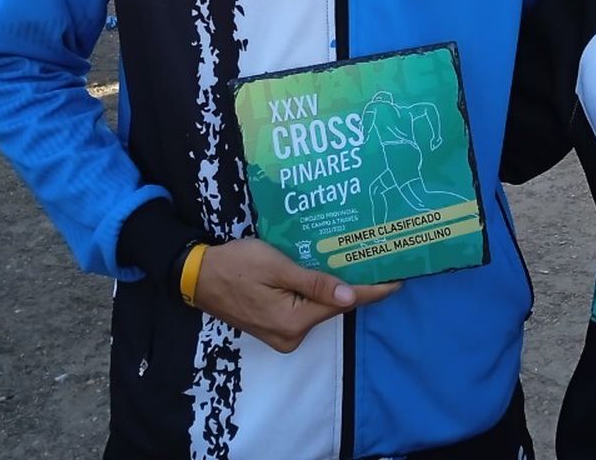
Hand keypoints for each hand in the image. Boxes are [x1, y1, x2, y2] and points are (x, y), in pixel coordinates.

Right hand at [194, 237, 398, 352]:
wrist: (197, 275)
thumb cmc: (235, 265)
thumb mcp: (276, 267)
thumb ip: (313, 283)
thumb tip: (350, 295)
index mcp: (293, 321)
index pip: (342, 303)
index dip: (372, 290)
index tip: (399, 280)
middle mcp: (291, 335)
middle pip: (333, 307)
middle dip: (357, 286)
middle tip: (381, 261)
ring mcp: (282, 334)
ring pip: (319, 308)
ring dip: (338, 288)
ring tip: (362, 263)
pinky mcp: (275, 326)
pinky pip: (305, 309)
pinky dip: (319, 293)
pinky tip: (331, 275)